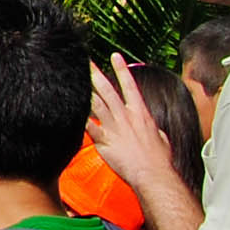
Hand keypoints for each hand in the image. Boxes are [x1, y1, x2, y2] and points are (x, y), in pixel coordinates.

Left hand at [85, 64, 191, 208]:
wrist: (155, 174)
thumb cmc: (160, 160)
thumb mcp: (161, 138)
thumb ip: (153, 129)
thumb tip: (154, 129)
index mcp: (141, 113)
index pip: (130, 86)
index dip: (122, 70)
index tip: (115, 55)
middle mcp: (126, 117)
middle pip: (108, 90)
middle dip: (95, 74)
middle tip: (85, 60)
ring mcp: (115, 128)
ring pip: (96, 104)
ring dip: (85, 91)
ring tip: (73, 78)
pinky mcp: (105, 142)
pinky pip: (88, 127)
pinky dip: (79, 119)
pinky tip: (67, 110)